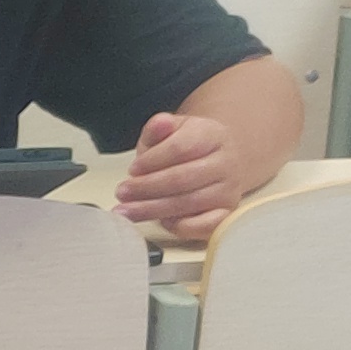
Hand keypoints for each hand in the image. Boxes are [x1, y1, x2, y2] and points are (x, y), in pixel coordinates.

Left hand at [113, 111, 255, 238]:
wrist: (215, 161)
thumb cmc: (186, 148)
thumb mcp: (169, 132)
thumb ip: (158, 128)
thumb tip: (160, 123)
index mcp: (213, 135)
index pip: (181, 148)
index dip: (152, 161)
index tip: (132, 169)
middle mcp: (226, 162)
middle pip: (182, 178)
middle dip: (146, 188)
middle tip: (122, 193)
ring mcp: (229, 189)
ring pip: (189, 203)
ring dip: (153, 209)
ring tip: (127, 211)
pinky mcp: (226, 213)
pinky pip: (205, 226)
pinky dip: (180, 226)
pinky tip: (161, 221)